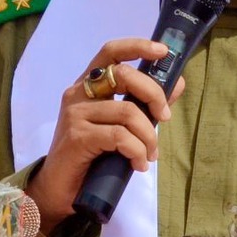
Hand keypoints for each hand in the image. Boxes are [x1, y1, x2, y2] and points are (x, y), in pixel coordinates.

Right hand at [27, 39, 181, 230]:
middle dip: (153, 94)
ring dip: (148, 136)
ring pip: (127, 111)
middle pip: (123, 74)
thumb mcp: (120, 125)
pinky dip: (136, 151)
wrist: (58, 190)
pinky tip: (138, 164)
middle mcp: (78, 93)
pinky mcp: (77, 137)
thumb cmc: (91, 155)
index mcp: (88, 85)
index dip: (137, 46)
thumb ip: (145, 104)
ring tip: (149, 154)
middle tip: (165, 117)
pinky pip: (119, 136)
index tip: (163, 51)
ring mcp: (75, 114)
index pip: (110, 51)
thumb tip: (178, 83)